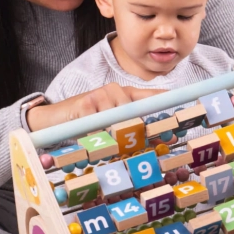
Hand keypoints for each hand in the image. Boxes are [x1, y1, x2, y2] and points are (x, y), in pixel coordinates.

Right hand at [27, 83, 165, 131]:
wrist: (54, 118)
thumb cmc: (84, 123)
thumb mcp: (108, 125)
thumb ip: (129, 128)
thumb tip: (159, 139)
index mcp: (122, 95)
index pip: (148, 96)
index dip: (164, 99)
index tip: (179, 101)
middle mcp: (114, 91)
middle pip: (135, 113)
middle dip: (135, 131)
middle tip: (133, 143)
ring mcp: (100, 95)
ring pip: (118, 120)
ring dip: (112, 136)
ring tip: (101, 140)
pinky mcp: (86, 102)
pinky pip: (100, 124)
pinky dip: (97, 135)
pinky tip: (90, 137)